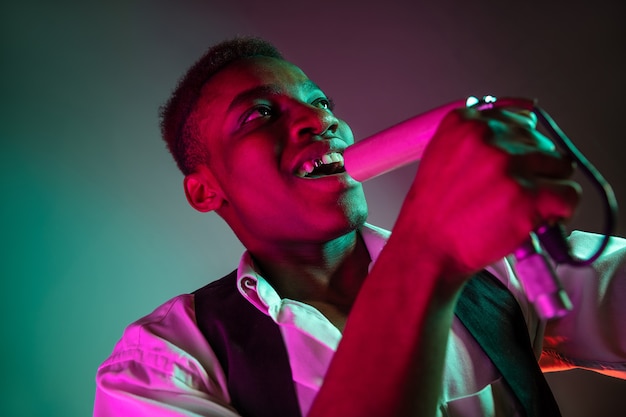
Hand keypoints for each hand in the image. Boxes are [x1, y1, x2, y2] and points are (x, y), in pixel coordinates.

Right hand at [396, 106, 579, 281]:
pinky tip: (535, 219)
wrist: (426, 249)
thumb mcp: (441, 156)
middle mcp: (488, 137)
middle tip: (509, 194)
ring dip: (547, 189)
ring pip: (559, 167)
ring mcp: (509, 165)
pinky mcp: (528, 195)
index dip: (519, 146)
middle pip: (541, 144)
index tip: (511, 165)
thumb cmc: (432, 211)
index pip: (519, 118)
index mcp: (464, 123)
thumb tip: (523, 122)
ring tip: (518, 208)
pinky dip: (559, 210)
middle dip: (533, 169)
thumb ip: (476, 137)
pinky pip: (569, 194)